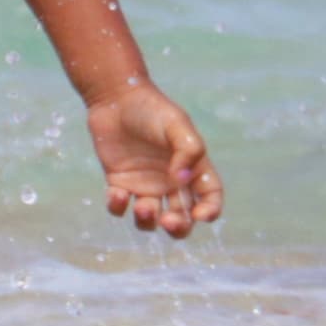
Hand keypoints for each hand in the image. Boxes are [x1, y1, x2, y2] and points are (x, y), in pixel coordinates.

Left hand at [87, 81, 222, 237]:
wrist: (116, 97)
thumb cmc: (152, 109)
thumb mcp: (177, 124)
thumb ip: (188, 150)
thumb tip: (181, 180)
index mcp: (192, 168)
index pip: (210, 197)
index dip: (210, 210)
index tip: (201, 216)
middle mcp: (170, 182)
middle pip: (181, 218)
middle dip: (178, 228)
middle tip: (169, 221)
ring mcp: (144, 185)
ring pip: (150, 219)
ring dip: (147, 222)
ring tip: (143, 208)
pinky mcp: (119, 183)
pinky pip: (119, 206)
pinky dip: (118, 207)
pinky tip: (117, 193)